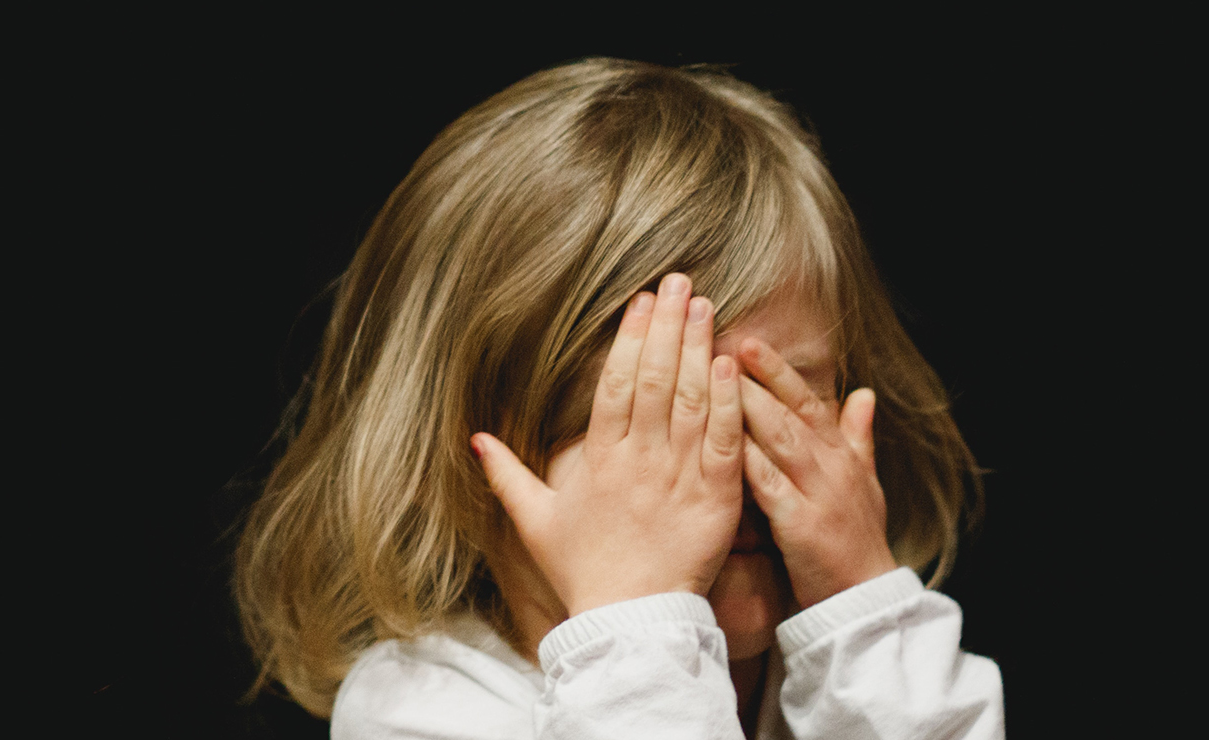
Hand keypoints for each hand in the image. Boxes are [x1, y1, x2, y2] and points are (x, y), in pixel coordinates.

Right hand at [473, 274, 745, 615]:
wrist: (630, 623)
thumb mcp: (536, 523)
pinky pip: (723, 441)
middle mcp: (639, 461)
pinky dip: (728, 401)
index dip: (629, 338)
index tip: (641, 301)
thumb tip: (476, 439)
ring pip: (690, 400)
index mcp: (599, 461)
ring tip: (707, 306)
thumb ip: (508, 476)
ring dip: (700, 349)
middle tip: (681, 283)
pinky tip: (731, 363)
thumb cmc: (583, 573)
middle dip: (668, 326)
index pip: (616, 385)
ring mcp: (678, 478)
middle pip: (655, 379)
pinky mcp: (715, 499)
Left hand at [738, 338, 897, 609]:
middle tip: (719, 344)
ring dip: (747, 406)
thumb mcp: (865, 483)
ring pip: (779, 439)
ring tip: (713, 378)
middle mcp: (831, 466)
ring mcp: (818, 493)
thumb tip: (865, 393)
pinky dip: (747, 462)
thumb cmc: (857, 541)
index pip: (806, 400)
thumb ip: (858, 437)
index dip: (776, 370)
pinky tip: (719, 442)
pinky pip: (769, 486)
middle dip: (754, 376)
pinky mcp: (801, 524)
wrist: (864, 600)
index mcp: (840, 454)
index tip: (747, 340)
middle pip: (789, 411)